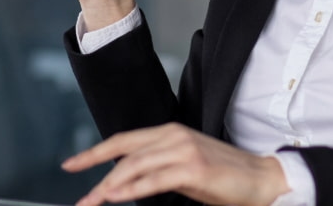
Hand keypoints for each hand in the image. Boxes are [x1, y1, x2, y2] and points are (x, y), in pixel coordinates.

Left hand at [62, 123, 288, 205]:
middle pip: (123, 153)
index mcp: (170, 132)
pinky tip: (115, 197)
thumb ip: (157, 167)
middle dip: (96, 174)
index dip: (94, 152)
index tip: (71, 165)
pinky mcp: (193, 169)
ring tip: (93, 201)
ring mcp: (183, 150)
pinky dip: (131, 189)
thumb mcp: (183, 168)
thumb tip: (125, 180)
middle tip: (81, 198)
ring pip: (134, 166)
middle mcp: (173, 136)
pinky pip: (153, 180)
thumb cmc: (224, 177)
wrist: (261, 179)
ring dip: (109, 186)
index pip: (123, 141)